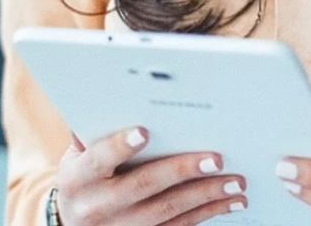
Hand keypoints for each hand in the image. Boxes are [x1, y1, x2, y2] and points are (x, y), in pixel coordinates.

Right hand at [54, 126, 248, 225]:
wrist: (74, 224)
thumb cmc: (82, 177)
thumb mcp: (75, 156)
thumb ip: (91, 132)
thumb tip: (115, 98)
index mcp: (77, 178)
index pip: (98, 160)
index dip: (119, 147)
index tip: (144, 131)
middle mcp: (97, 206)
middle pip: (142, 186)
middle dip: (181, 171)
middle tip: (216, 158)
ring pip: (168, 210)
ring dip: (206, 195)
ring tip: (235, 181)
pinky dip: (208, 213)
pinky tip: (229, 202)